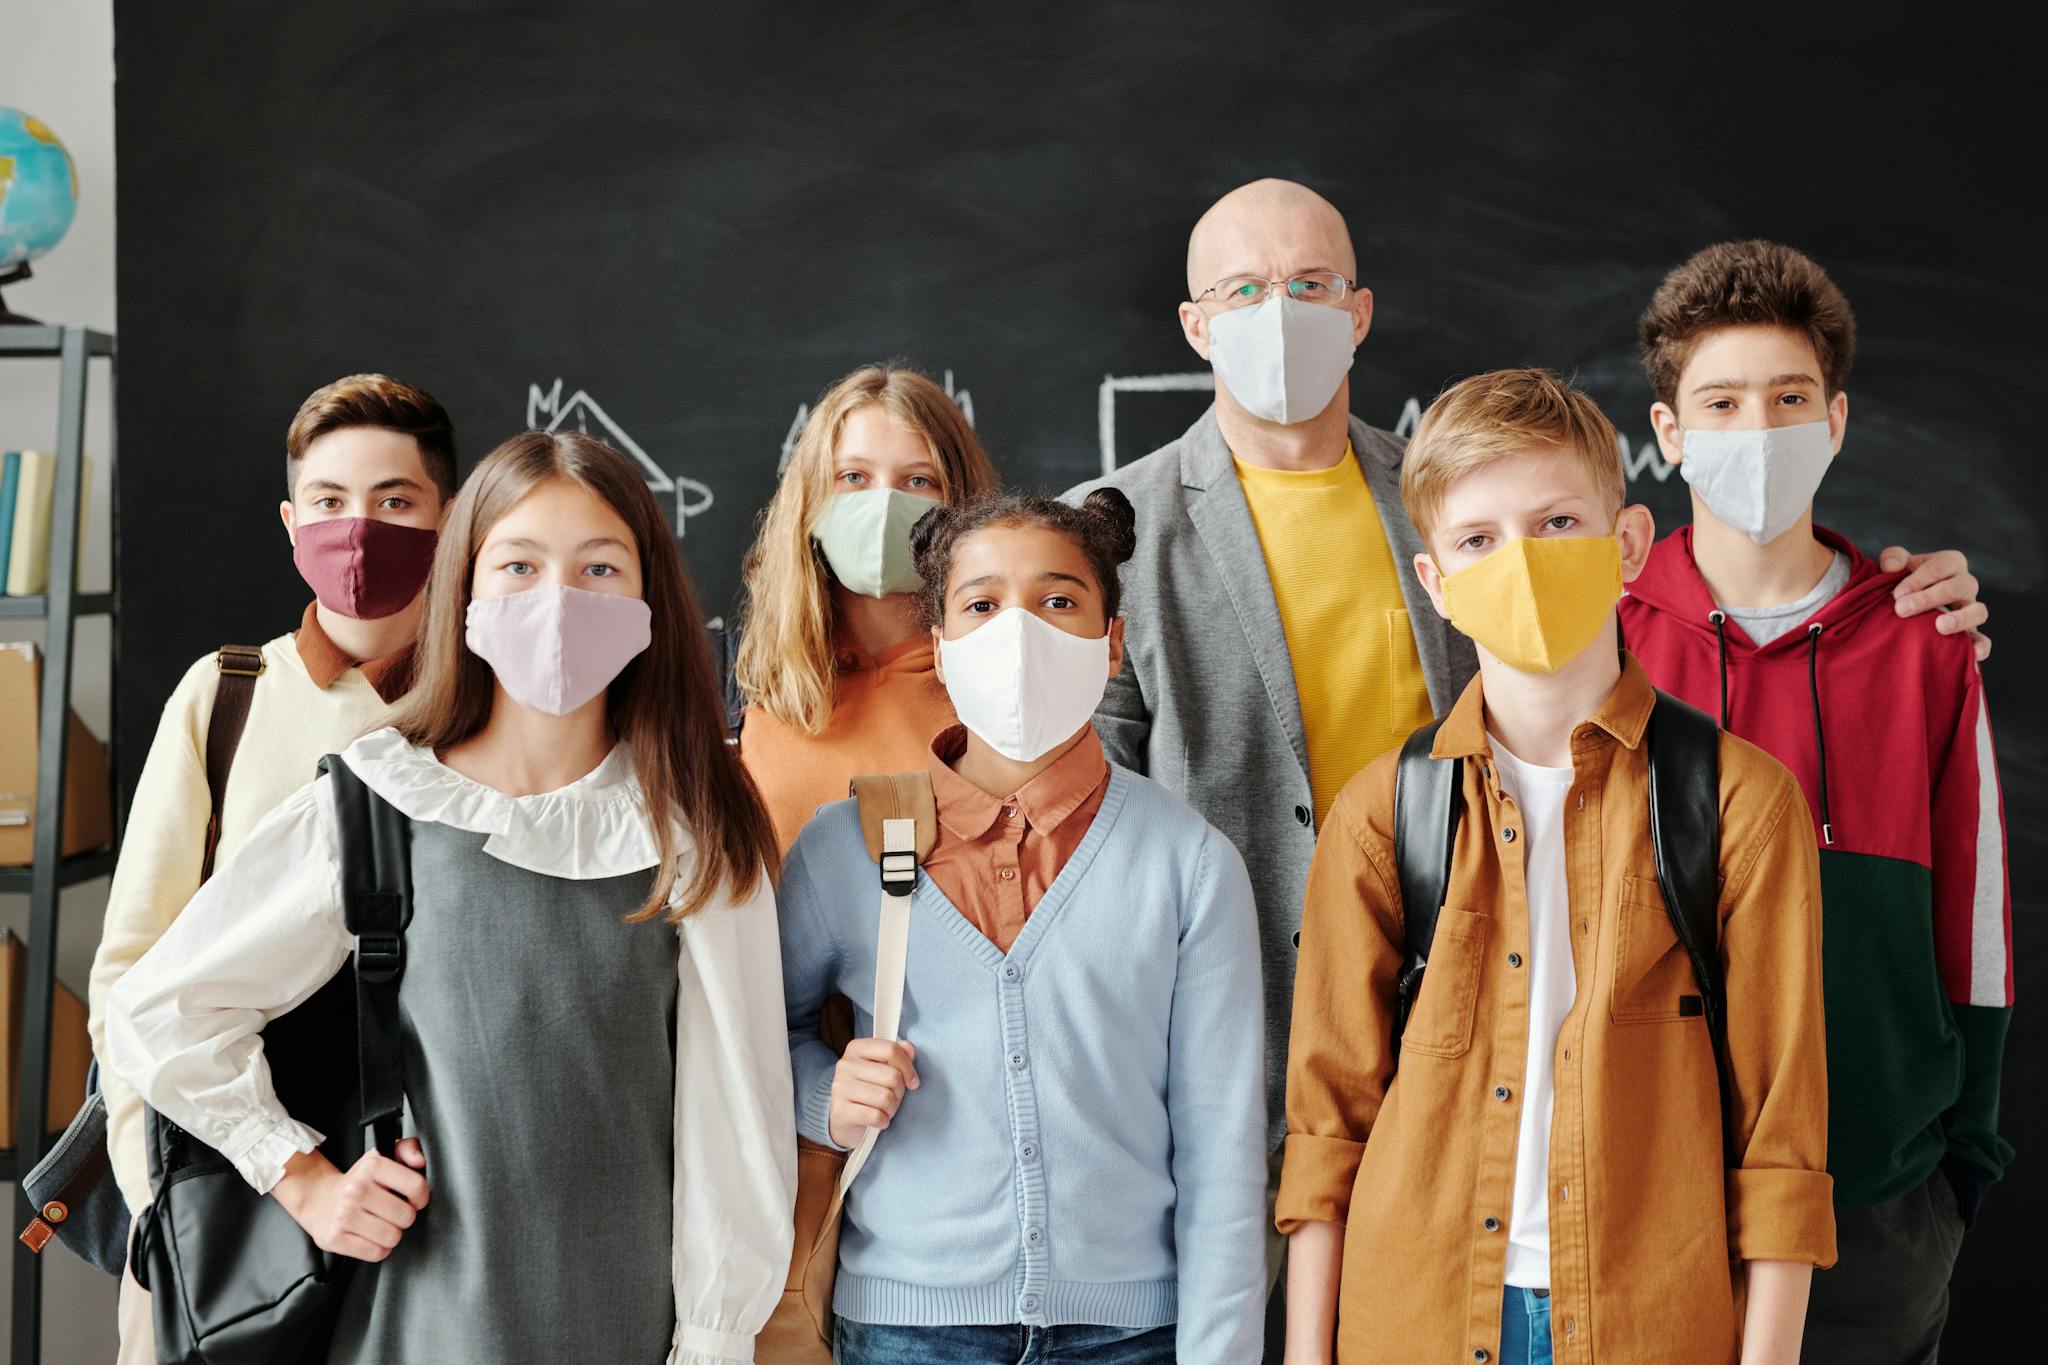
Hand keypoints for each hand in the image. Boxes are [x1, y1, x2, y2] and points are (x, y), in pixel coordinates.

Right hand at [271, 1139, 429, 1262]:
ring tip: (382, 1226)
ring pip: (392, 1237)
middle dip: (404, 1218)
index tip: (414, 1200)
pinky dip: (378, 1249)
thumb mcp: (382, 1158)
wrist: (318, 1198)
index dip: (421, 1197)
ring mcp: (344, 1215)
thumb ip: (408, 1149)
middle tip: (392, 1214)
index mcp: (372, 1166)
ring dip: (391, 1235)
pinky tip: (371, 1238)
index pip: (416, 1186)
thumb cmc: (358, 1181)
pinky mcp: (336, 1238)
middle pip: (406, 1216)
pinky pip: (376, 1253)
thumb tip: (419, 1161)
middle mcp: (356, 1189)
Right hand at [828, 1038, 918, 1149]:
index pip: (891, 1050)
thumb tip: (908, 1047)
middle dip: (900, 1092)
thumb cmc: (867, 1090)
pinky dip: (883, 1121)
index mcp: (856, 1048)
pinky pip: (876, 1116)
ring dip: (892, 1108)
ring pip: (885, 1097)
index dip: (908, 1067)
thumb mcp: (883, 1068)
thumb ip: (897, 1055)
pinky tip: (879, 1120)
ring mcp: (840, 1088)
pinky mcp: (840, 1111)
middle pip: (892, 1076)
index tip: (912, 1081)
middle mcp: (845, 1065)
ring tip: (885, 1109)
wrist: (842, 1118)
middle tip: (894, 1097)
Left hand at [1881, 546, 1989, 660]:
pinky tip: (1971, 653)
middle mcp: (1966, 584)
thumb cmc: (1903, 582)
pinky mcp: (1971, 633)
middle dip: (1928, 599)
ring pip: (1979, 611)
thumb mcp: (1897, 566)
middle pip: (1956, 588)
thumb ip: (1892, 558)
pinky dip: (1980, 646)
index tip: (1896, 594)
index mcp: (1950, 563)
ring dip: (1960, 619)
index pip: (1938, 567)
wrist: (1908, 605)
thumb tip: (1892, 565)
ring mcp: (1971, 609)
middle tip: (1901, 610)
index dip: (1917, 580)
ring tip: (1940, 626)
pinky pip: (1983, 640)